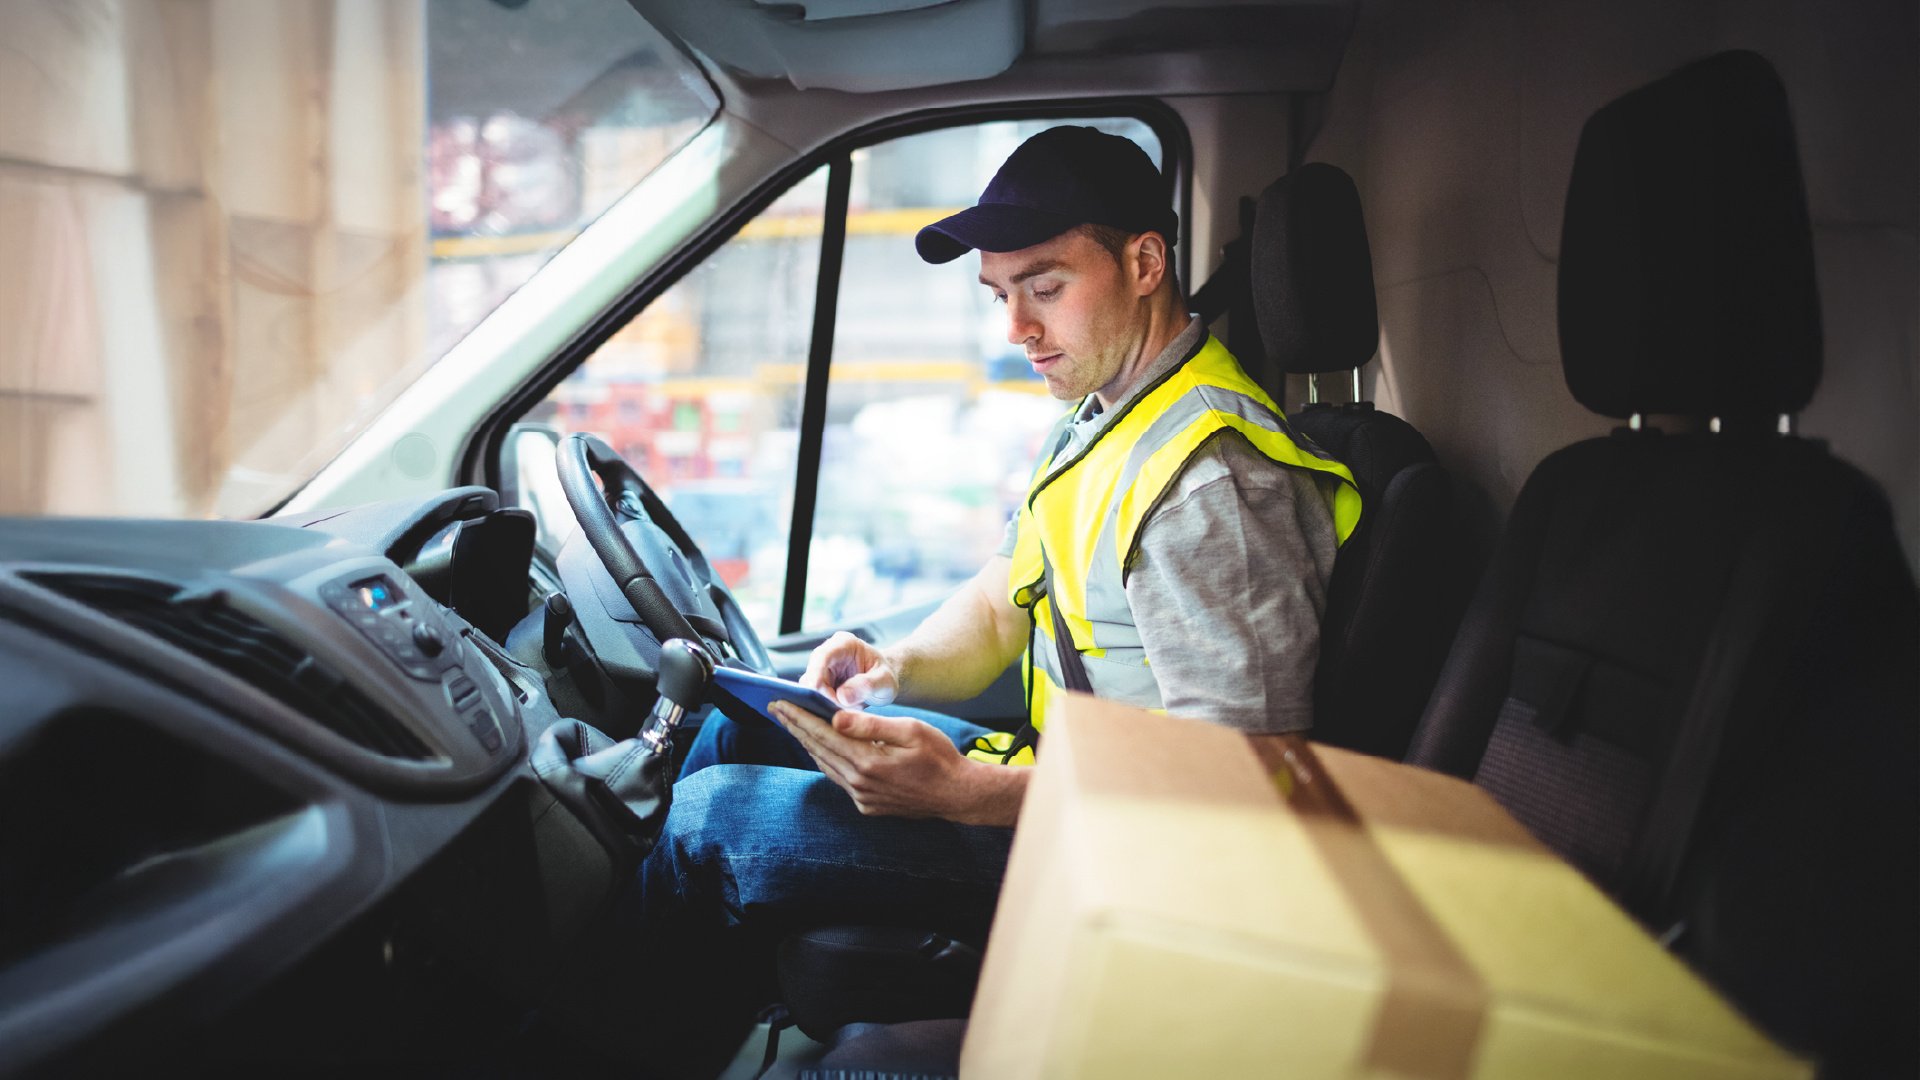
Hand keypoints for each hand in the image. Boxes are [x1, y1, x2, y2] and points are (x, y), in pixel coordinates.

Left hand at [768, 701, 1025, 824]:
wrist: (957, 794)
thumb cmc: (939, 757)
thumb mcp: (910, 730)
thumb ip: (870, 724)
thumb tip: (835, 718)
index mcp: (868, 760)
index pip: (822, 734)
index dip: (799, 717)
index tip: (779, 702)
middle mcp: (859, 782)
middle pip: (818, 750)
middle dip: (795, 727)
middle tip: (776, 709)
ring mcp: (862, 797)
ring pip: (825, 766)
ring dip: (808, 745)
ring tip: (793, 725)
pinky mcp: (868, 805)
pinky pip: (839, 779)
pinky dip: (826, 761)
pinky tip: (821, 750)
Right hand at [800, 631, 900, 708]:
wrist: (882, 684)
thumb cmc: (885, 678)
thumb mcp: (885, 682)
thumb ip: (867, 686)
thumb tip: (842, 696)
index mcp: (844, 644)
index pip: (822, 656)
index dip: (817, 675)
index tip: (820, 694)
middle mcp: (827, 654)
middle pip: (812, 675)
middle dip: (822, 697)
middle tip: (841, 712)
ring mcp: (820, 669)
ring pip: (808, 689)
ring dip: (822, 704)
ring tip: (845, 713)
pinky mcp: (818, 685)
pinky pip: (812, 698)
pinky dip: (822, 708)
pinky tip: (837, 715)